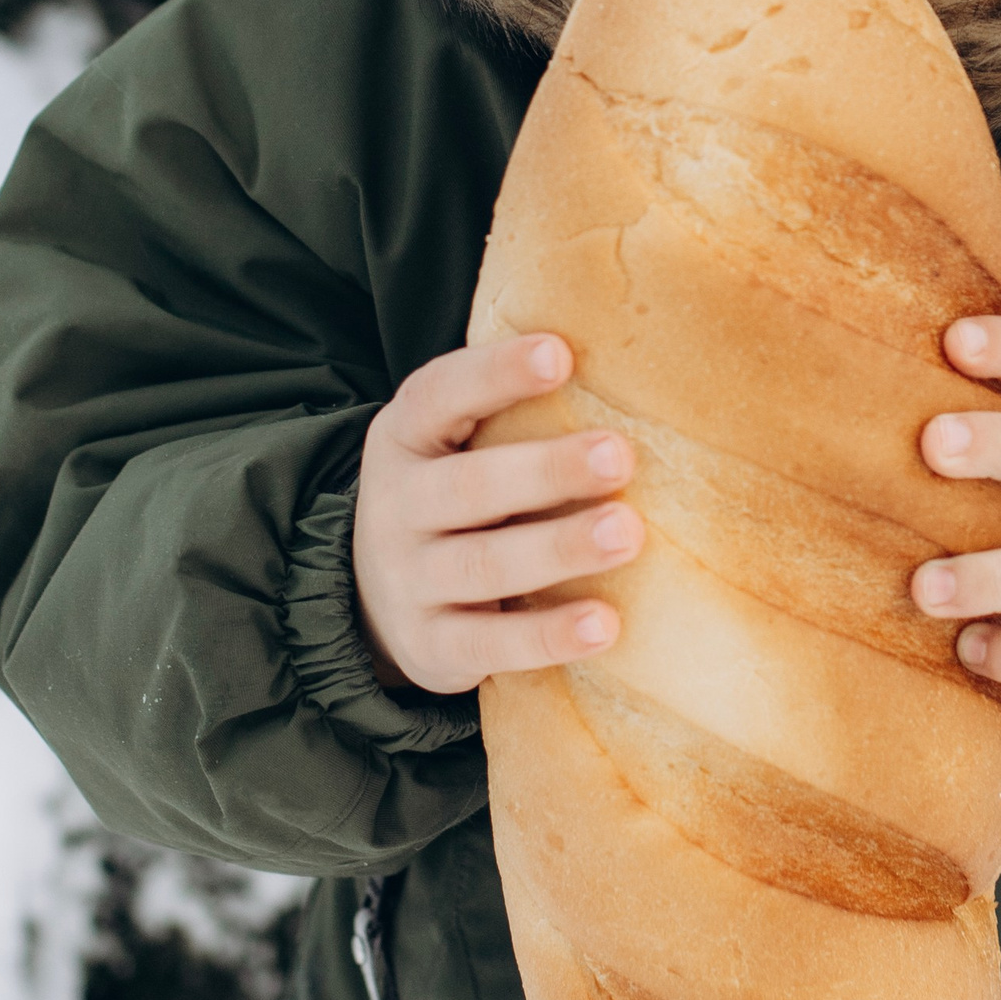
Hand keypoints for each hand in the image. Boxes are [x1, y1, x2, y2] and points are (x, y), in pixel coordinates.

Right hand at [351, 334, 633, 693]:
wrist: (370, 594)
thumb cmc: (454, 499)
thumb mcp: (455, 445)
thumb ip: (512, 413)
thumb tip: (630, 360)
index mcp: (406, 437)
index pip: (441, 395)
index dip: (497, 373)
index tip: (560, 353)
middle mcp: (397, 506)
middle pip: (470, 487)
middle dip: (548, 470)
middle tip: (620, 455)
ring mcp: (408, 580)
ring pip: (484, 565)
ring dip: (559, 549)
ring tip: (628, 534)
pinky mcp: (431, 646)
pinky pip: (489, 645)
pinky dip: (546, 636)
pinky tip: (605, 625)